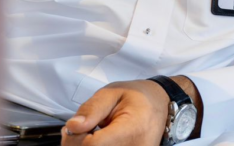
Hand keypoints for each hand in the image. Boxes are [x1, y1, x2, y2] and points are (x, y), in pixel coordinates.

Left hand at [61, 76, 200, 144]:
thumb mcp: (112, 93)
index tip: (77, 126)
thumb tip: (73, 126)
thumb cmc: (137, 97)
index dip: (75, 138)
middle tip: (83, 128)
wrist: (160, 104)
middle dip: (78, 144)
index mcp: (132, 128)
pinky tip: (101, 141)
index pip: (91, 145)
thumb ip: (92, 109)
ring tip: (94, 133)